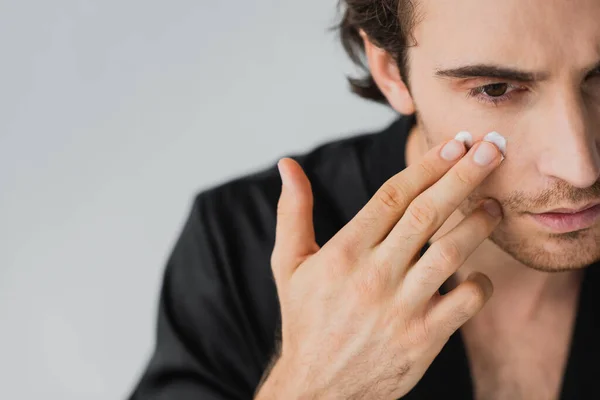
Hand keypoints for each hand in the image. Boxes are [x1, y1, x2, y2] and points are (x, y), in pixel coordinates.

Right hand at [263, 137, 502, 398]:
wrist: (318, 387)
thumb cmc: (305, 318)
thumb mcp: (289, 264)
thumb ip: (293, 211)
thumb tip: (287, 165)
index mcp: (342, 253)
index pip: (392, 196)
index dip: (427, 166)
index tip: (454, 144)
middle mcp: (373, 276)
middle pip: (427, 214)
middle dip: (463, 176)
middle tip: (491, 150)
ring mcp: (401, 308)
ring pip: (451, 252)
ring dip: (478, 223)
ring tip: (493, 204)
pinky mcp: (423, 339)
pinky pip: (465, 302)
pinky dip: (479, 282)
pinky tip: (476, 271)